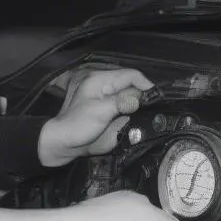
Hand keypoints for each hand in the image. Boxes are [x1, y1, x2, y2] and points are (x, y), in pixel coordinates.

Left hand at [38, 68, 154, 167]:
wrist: (63, 145)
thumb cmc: (77, 126)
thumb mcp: (101, 111)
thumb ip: (123, 101)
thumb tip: (142, 97)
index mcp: (101, 80)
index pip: (132, 75)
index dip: (146, 85)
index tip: (158, 98)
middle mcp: (106, 87)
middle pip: (134, 86)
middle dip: (145, 96)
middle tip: (157, 108)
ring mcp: (108, 100)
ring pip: (133, 97)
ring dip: (141, 106)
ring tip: (151, 115)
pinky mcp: (109, 112)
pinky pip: (127, 109)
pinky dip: (135, 114)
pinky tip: (140, 121)